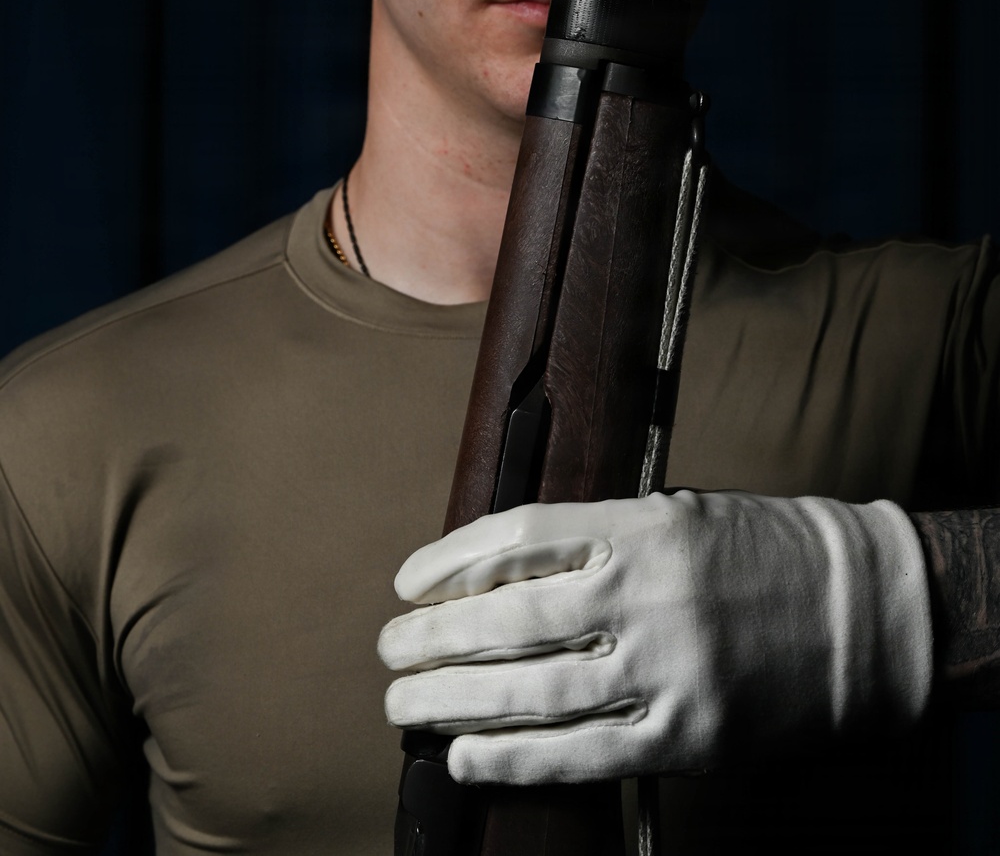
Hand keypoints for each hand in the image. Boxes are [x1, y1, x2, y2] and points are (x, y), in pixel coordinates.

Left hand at [378, 491, 931, 784]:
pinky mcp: (688, 737)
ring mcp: (668, 670)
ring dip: (455, 702)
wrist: (862, 616)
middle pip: (511, 620)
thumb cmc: (765, 554)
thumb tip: (500, 575)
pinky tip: (468, 756)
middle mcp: (648, 594)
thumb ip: (598, 539)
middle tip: (390, 652)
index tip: (408, 582)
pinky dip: (516, 758)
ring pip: (534, 691)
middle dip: (435, 639)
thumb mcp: (679, 515)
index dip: (449, 563)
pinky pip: (583, 753)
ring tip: (406, 705)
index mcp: (642, 526)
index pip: (517, 540)